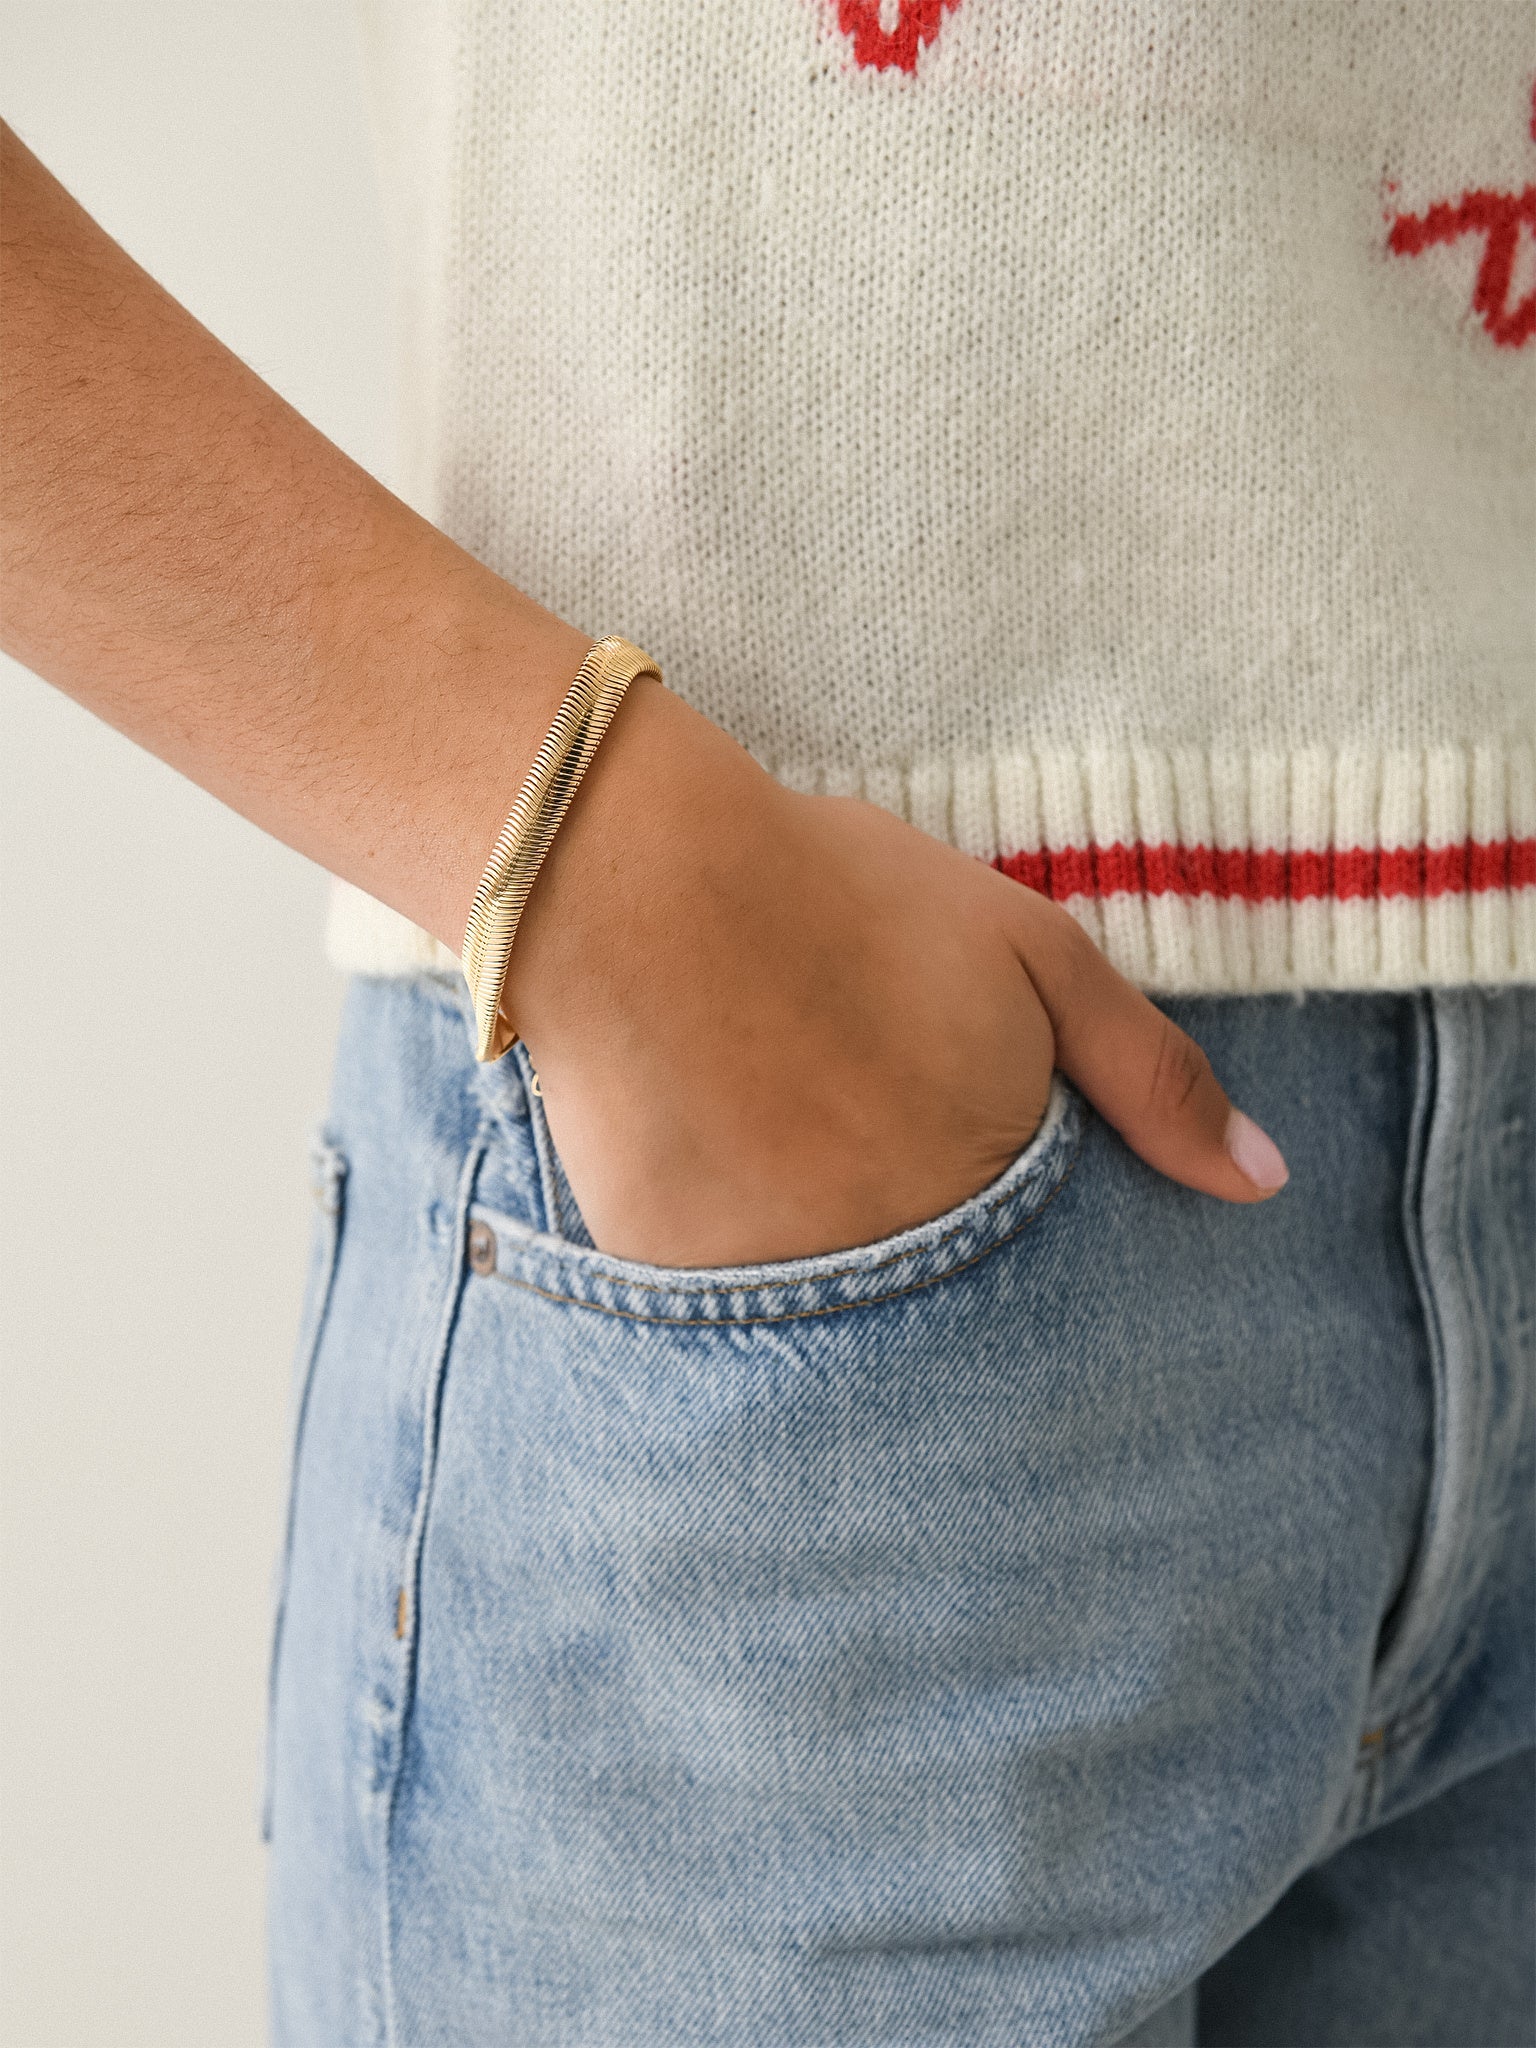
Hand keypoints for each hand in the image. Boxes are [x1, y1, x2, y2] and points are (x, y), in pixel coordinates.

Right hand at [504, 681, 1287, 1267]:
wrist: (644, 881)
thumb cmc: (850, 901)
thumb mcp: (1036, 956)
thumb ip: (1152, 1074)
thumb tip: (1266, 1184)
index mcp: (998, 1193)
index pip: (1047, 1278)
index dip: (1006, 1213)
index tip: (946, 1141)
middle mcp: (900, 1268)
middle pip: (941, 1306)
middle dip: (910, 1226)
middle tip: (846, 1122)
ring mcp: (785, 1291)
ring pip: (834, 1318)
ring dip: (822, 1247)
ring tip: (775, 1129)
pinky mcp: (678, 1291)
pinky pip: (724, 1312)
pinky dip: (728, 1253)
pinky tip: (704, 1151)